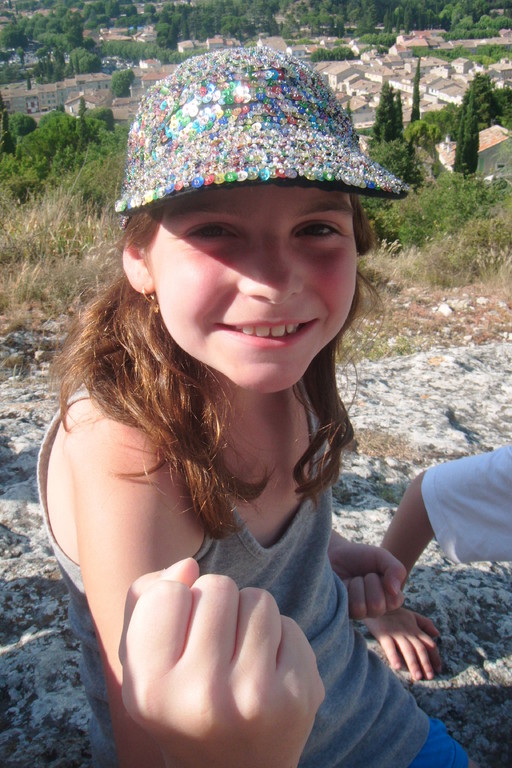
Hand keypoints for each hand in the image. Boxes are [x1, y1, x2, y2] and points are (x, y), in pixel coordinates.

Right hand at [119, 559, 324, 767]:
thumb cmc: (180, 701)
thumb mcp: (139, 661)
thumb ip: (144, 601)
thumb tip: (188, 565)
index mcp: (151, 689)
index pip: (166, 592)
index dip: (174, 600)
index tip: (178, 632)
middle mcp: (202, 696)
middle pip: (216, 587)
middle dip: (215, 603)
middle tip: (212, 644)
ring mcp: (256, 697)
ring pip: (257, 598)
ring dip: (247, 616)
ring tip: (238, 654)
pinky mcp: (299, 694)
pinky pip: (289, 623)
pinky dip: (278, 638)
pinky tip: (266, 671)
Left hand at [328, 533, 405, 618]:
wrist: (335, 553)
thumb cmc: (360, 557)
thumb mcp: (381, 557)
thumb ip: (396, 569)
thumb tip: (394, 590)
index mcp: (388, 598)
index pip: (395, 600)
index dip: (384, 581)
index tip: (376, 572)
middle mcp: (375, 609)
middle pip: (377, 605)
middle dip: (369, 582)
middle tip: (362, 575)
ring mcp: (358, 613)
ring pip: (361, 607)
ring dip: (356, 586)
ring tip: (352, 579)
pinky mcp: (342, 612)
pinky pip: (347, 607)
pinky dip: (346, 589)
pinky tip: (344, 584)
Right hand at [364, 607, 441, 679]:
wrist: (376, 603)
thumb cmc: (394, 612)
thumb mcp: (411, 615)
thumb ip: (425, 623)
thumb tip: (437, 634)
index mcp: (415, 628)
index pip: (429, 643)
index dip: (435, 656)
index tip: (438, 669)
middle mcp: (408, 631)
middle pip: (420, 648)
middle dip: (426, 664)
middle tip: (430, 677)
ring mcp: (396, 633)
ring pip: (408, 650)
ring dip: (414, 664)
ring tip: (418, 677)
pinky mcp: (384, 634)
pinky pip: (390, 646)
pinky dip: (394, 656)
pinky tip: (397, 667)